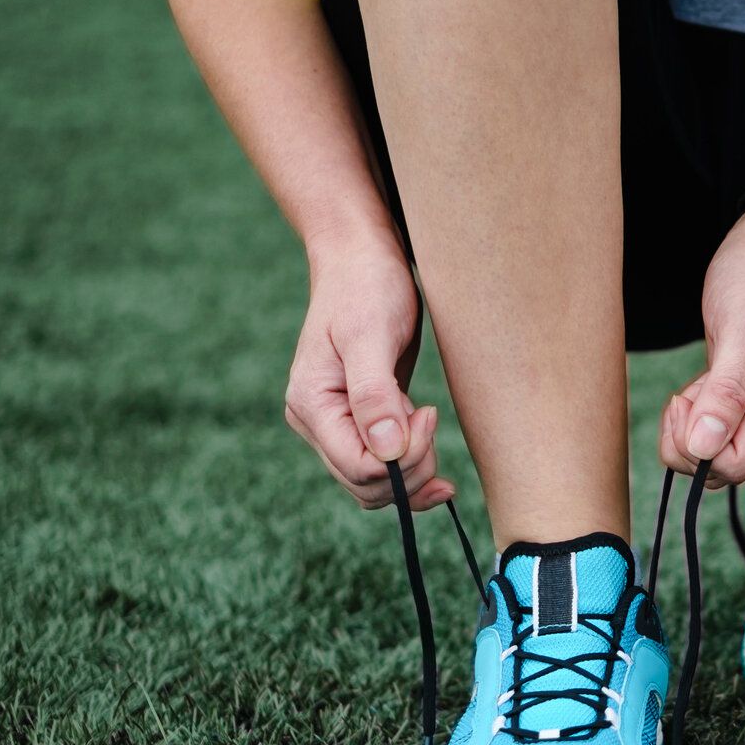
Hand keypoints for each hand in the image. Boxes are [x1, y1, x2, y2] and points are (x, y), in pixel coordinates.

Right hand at [284, 226, 453, 510]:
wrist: (363, 261)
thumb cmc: (367, 288)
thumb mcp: (371, 336)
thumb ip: (375, 395)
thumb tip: (386, 451)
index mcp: (311, 404)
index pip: (359, 468)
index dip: (403, 459)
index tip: (428, 414)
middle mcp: (317, 421)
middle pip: (367, 483)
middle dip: (410, 469)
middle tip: (433, 420)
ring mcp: (337, 422)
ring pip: (376, 481)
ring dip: (413, 469)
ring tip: (431, 422)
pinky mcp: (360, 418)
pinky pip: (383, 462)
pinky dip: (411, 461)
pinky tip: (430, 438)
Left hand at [660, 198, 744, 485]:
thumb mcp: (739, 333)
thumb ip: (725, 394)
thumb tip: (703, 447)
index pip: (735, 464)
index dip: (697, 447)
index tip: (682, 403)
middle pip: (722, 468)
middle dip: (688, 441)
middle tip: (681, 395)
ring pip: (712, 454)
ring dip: (687, 429)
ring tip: (693, 384)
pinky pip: (711, 433)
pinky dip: (693, 416)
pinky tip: (698, 385)